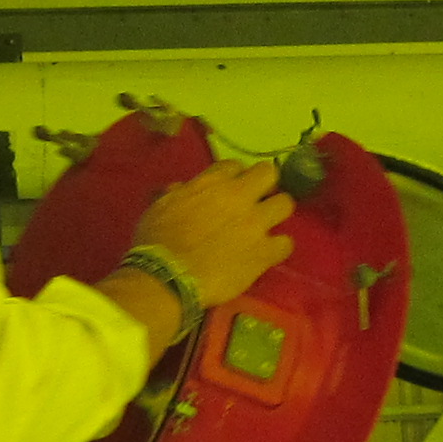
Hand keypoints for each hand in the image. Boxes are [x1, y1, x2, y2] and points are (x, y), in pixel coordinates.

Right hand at [136, 160, 295, 306]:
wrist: (169, 276)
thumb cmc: (156, 241)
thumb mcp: (159, 208)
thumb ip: (175, 194)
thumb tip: (178, 188)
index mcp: (212, 182)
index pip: (235, 165)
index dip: (234, 177)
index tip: (230, 188)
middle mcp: (239, 196)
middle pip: (269, 174)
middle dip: (265, 184)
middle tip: (256, 200)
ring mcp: (256, 224)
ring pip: (285, 204)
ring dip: (276, 212)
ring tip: (266, 225)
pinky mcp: (265, 252)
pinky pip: (286, 243)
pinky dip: (279, 247)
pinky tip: (268, 253)